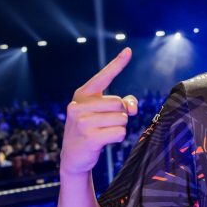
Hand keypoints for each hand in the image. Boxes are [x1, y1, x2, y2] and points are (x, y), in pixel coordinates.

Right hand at [60, 47, 138, 175]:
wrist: (73, 156)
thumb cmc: (91, 130)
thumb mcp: (102, 114)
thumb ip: (122, 105)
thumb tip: (133, 108)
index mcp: (82, 95)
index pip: (103, 77)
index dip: (117, 64)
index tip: (129, 50)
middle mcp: (79, 105)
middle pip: (119, 103)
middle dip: (120, 115)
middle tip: (105, 124)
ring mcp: (82, 121)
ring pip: (122, 119)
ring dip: (119, 127)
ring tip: (103, 132)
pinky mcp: (90, 137)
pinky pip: (120, 132)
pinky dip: (118, 138)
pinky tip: (103, 141)